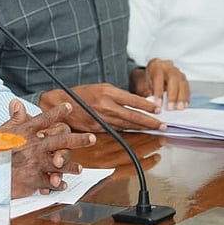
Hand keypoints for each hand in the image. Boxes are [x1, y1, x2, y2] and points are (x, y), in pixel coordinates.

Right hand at [0, 100, 95, 197]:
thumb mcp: (0, 131)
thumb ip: (13, 118)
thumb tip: (16, 102)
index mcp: (26, 131)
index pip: (46, 118)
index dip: (58, 112)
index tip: (69, 106)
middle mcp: (35, 145)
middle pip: (62, 139)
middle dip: (79, 139)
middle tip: (91, 138)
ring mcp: (37, 162)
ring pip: (62, 163)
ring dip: (72, 166)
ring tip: (80, 169)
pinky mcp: (35, 178)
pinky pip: (51, 181)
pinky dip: (57, 184)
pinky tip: (62, 185)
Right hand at [39, 83, 165, 131]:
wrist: (60, 104)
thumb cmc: (80, 95)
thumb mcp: (100, 88)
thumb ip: (118, 96)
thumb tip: (137, 104)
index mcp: (107, 91)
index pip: (133, 100)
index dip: (147, 106)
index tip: (158, 110)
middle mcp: (105, 105)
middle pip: (133, 116)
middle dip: (150, 122)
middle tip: (163, 126)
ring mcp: (101, 119)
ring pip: (127, 126)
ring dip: (142, 129)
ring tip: (155, 132)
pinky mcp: (97, 129)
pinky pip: (116, 132)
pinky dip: (129, 134)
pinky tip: (138, 136)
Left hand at [130, 58, 189, 110]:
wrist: (149, 77)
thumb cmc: (145, 82)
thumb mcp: (142, 86)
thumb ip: (148, 94)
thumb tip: (154, 105)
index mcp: (155, 65)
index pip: (158, 77)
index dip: (158, 92)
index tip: (158, 104)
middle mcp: (167, 66)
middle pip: (173, 78)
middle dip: (172, 95)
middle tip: (170, 108)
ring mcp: (176, 71)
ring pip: (182, 82)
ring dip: (182, 97)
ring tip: (179, 108)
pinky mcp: (183, 77)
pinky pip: (186, 87)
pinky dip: (186, 97)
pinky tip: (185, 105)